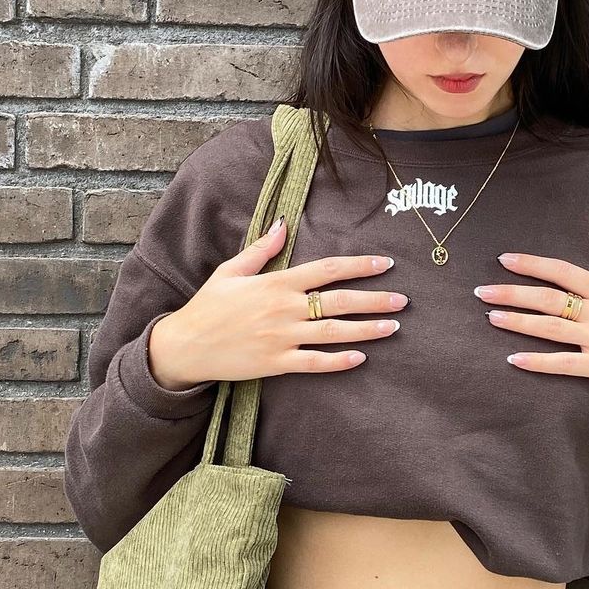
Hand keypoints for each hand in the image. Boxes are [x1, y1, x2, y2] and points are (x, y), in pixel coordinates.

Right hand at [148, 216, 407, 387]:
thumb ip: (263, 249)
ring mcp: (282, 338)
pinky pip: (314, 363)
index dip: (358, 266)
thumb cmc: (209, 306)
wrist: (186, 345)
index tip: (384, 264)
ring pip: (333, 332)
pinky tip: (360, 358)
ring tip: (393, 327)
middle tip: (402, 299)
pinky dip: (338, 361)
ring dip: (366, 330)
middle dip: (374, 300)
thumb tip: (285, 225)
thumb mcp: (232, 270)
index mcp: (276, 283)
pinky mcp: (276, 363)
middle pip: (339, 301)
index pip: (326, 270)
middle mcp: (284, 309)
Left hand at [473, 231, 588, 387]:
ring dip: (519, 322)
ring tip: (491, 317)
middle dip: (514, 293)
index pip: (566, 272)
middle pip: (550, 299)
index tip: (506, 259)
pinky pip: (563, 365)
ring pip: (551, 329)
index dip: (535, 264)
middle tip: (483, 290)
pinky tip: (513, 359)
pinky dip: (537, 362)